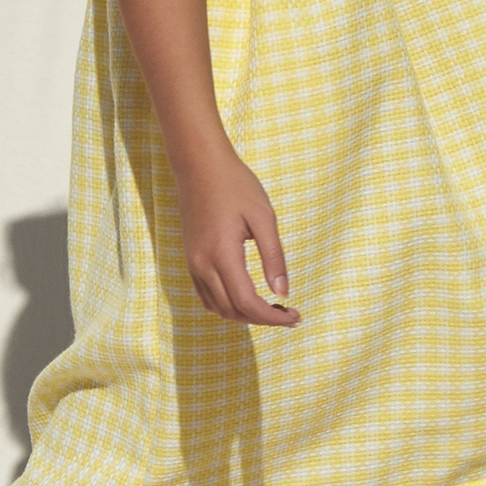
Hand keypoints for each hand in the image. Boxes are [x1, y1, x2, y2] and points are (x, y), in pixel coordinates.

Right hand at [175, 144, 301, 325]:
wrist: (200, 165)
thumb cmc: (235, 185)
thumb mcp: (263, 217)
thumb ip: (273, 257)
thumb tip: (283, 292)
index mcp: (222, 254)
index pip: (247, 302)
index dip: (272, 317)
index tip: (295, 316)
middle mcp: (202, 264)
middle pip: (232, 311)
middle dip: (262, 319)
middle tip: (290, 314)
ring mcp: (192, 263)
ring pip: (217, 308)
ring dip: (244, 315)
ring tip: (272, 308)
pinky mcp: (190, 259)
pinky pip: (206, 296)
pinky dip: (227, 305)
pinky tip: (247, 297)